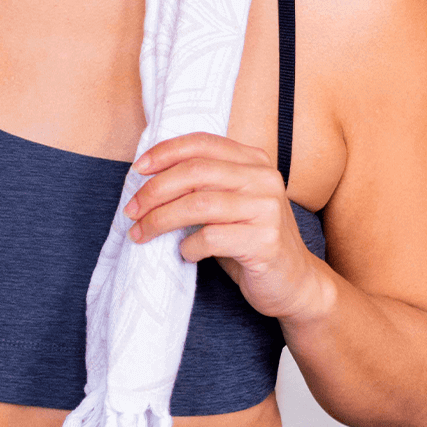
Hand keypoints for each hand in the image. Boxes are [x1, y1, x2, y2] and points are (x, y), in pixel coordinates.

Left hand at [124, 132, 322, 319]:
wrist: (294, 283)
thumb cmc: (250, 238)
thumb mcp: (229, 201)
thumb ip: (202, 183)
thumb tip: (146, 177)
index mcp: (254, 160)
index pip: (201, 143)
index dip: (164, 153)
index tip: (137, 170)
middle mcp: (263, 178)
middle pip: (195, 172)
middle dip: (154, 190)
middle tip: (131, 210)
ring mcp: (267, 209)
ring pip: (198, 204)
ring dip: (161, 219)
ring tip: (142, 233)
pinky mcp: (265, 242)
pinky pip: (211, 238)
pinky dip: (188, 246)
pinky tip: (184, 253)